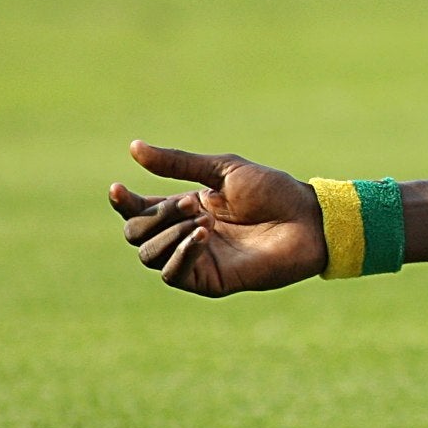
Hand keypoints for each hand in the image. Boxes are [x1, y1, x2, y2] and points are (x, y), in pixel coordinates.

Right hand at [109, 142, 328, 295]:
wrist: (309, 219)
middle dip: (154, 216)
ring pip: (149, 255)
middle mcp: (185, 234)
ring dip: (168, 234)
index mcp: (185, 208)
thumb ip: (178, 164)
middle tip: (192, 204)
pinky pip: (173, 274)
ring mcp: (196, 259)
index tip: (118, 189)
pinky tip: (202, 236)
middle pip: (136, 234)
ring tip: (203, 221)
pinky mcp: (210, 280)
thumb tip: (133, 147)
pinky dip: (180, 254)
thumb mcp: (223, 171)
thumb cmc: (273, 191)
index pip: (138, 211)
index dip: (122, 203)